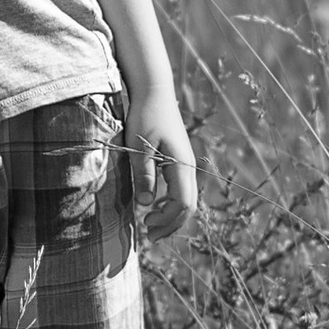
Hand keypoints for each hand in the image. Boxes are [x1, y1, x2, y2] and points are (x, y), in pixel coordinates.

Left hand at [126, 90, 199, 241]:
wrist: (154, 93)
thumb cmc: (145, 117)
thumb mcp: (139, 146)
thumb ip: (143, 175)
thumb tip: (146, 205)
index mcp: (181, 165)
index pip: (183, 204)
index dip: (167, 220)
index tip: (146, 226)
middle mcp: (188, 167)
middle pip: (189, 206)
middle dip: (171, 224)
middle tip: (149, 235)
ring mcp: (185, 164)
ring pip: (187, 199)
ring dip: (171, 215)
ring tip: (150, 224)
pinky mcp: (179, 161)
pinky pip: (182, 190)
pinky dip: (171, 203)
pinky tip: (155, 204)